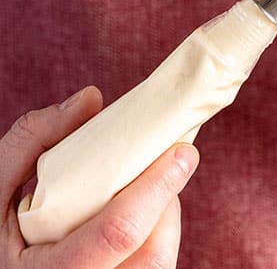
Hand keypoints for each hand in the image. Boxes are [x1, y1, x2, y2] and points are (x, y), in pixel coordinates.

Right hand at [1, 86, 198, 267]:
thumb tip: (91, 99)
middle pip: (151, 251)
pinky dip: (155, 232)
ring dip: (161, 216)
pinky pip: (156, 264)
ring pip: (160, 260)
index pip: (118, 233)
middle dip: (163, 200)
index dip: (156, 188)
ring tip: (136, 191)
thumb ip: (34, 140)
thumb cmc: (0, 226)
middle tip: (165, 164)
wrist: (3, 265)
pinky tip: (135, 214)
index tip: (183, 152)